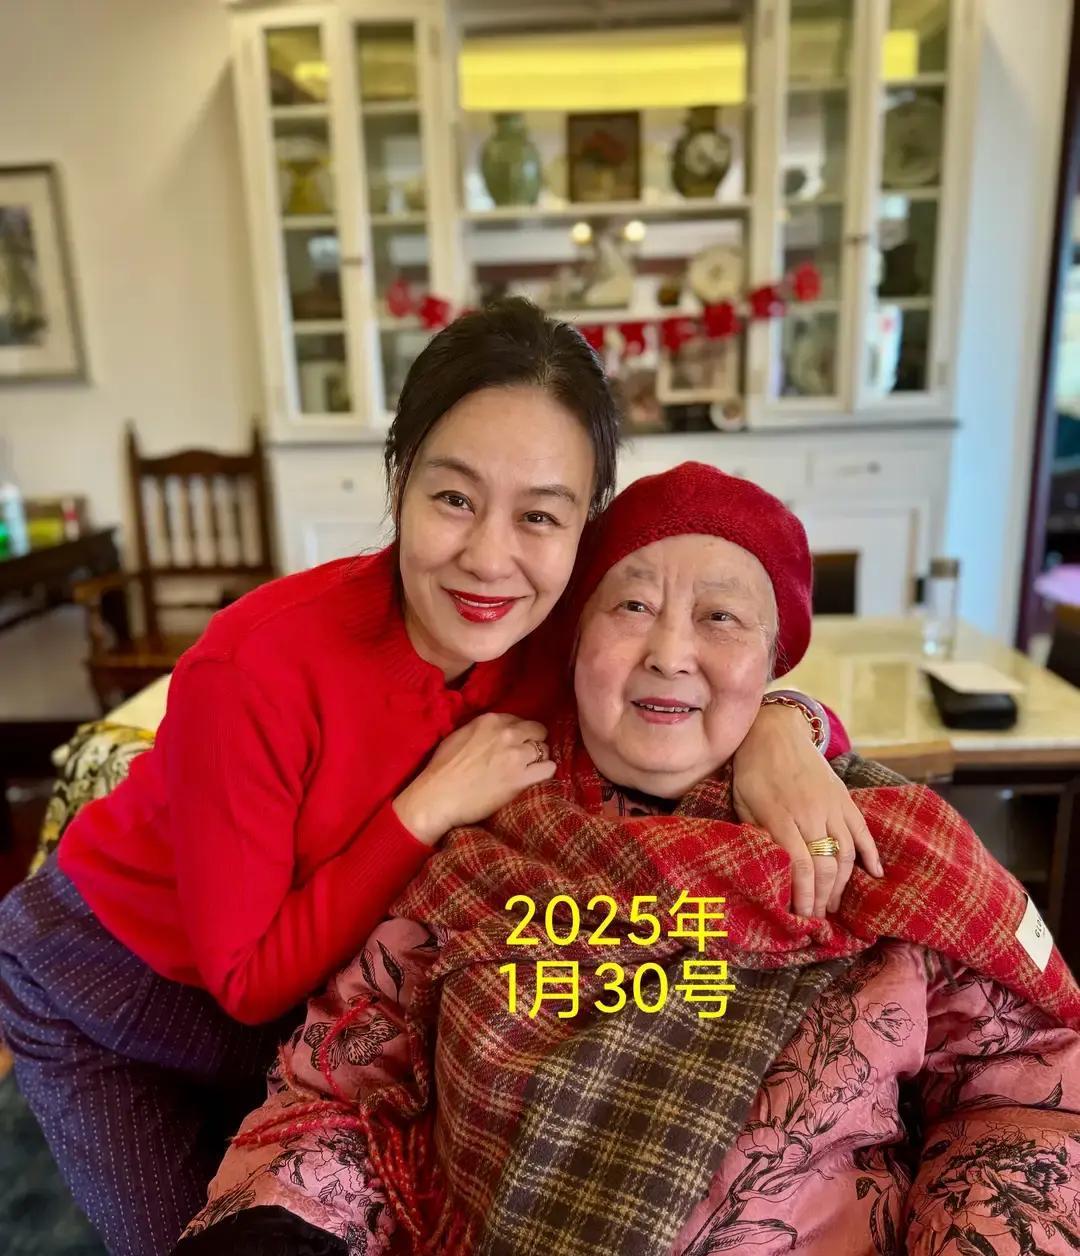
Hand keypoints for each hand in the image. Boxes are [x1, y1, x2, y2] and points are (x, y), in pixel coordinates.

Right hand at [393, 713, 555, 845]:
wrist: (438, 797)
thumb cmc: (441, 768)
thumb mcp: (460, 735)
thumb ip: (482, 729)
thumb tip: (495, 732)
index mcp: (491, 720)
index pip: (519, 720)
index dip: (518, 733)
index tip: (513, 744)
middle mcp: (507, 734)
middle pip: (537, 731)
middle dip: (532, 742)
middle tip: (524, 756)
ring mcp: (516, 756)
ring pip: (544, 750)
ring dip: (538, 759)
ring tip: (528, 770)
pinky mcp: (522, 779)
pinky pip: (549, 769)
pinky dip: (544, 773)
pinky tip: (535, 778)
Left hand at [732, 704, 882, 917]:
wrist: (775, 731)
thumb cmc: (752, 771)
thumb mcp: (743, 803)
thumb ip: (757, 834)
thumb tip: (771, 869)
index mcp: (781, 816)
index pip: (800, 865)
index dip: (804, 895)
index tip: (801, 916)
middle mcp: (811, 812)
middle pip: (825, 865)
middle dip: (822, 897)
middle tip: (816, 918)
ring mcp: (832, 805)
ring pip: (846, 853)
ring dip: (842, 883)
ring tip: (832, 903)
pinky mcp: (845, 798)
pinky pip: (863, 830)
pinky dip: (871, 854)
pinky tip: (874, 874)